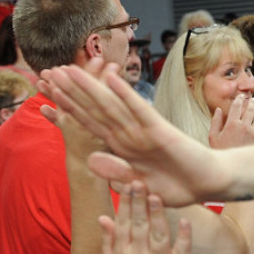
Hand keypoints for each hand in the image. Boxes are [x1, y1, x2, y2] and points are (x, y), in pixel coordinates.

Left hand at [39, 60, 228, 206]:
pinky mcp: (161, 130)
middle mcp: (128, 133)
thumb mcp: (139, 184)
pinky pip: (140, 110)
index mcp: (121, 145)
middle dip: (70, 91)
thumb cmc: (176, 184)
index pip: (88, 123)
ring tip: (69, 69)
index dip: (67, 108)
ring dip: (90, 86)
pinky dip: (126, 95)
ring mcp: (143, 129)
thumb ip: (116, 172)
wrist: (207, 183)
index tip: (46, 96)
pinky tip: (112, 78)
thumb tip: (89, 158)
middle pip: (94, 108)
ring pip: (111, 105)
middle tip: (48, 72)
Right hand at [100, 181, 191, 253]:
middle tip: (140, 181)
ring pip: (158, 236)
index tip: (128, 183)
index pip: (123, 222)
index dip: (125, 203)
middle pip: (139, 226)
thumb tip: (102, 216)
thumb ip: (107, 240)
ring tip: (157, 196)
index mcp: (123, 253)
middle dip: (139, 203)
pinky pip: (180, 253)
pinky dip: (183, 237)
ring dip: (158, 216)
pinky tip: (186, 221)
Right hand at [208, 96, 253, 148]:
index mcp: (232, 124)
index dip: (239, 99)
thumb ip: (215, 121)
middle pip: (250, 109)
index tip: (240, 96)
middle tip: (252, 99)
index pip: (237, 106)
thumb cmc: (220, 151)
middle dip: (251, 102)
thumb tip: (219, 110)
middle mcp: (243, 126)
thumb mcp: (213, 136)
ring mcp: (252, 132)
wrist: (231, 166)